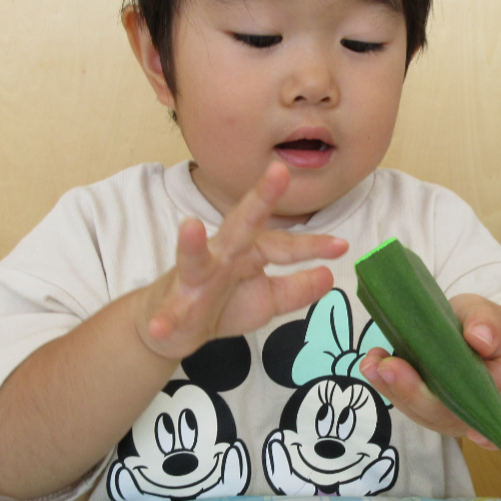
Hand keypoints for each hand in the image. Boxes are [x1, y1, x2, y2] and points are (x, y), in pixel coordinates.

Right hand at [134, 162, 346, 359]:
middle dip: (259, 199)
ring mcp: (194, 278)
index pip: (283, 244)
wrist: (172, 327)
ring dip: (191, 244)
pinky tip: (159, 326)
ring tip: (190, 226)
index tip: (341, 246)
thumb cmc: (222, 303)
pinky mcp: (171, 305)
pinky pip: (167, 313)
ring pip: (194, 258)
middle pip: (242, 224)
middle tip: (279, 172)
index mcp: (248, 252)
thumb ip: (297, 289)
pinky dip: (162, 319)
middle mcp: (222, 255)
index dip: (311, 245)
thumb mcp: (268, 299)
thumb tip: (330, 275)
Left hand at [359, 294, 500, 445]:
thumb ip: (489, 322)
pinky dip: (385, 382)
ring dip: (394, 389)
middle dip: (417, 394)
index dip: (495, 433)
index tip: (477, 435)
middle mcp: (475, 411)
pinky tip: (372, 362)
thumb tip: (479, 337)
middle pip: (450, 414)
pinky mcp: (420, 401)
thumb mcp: (497, 318)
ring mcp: (445, 412)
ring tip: (374, 364)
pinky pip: (404, 398)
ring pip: (421, 410)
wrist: (471, 338)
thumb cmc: (489, 332)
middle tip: (391, 368)